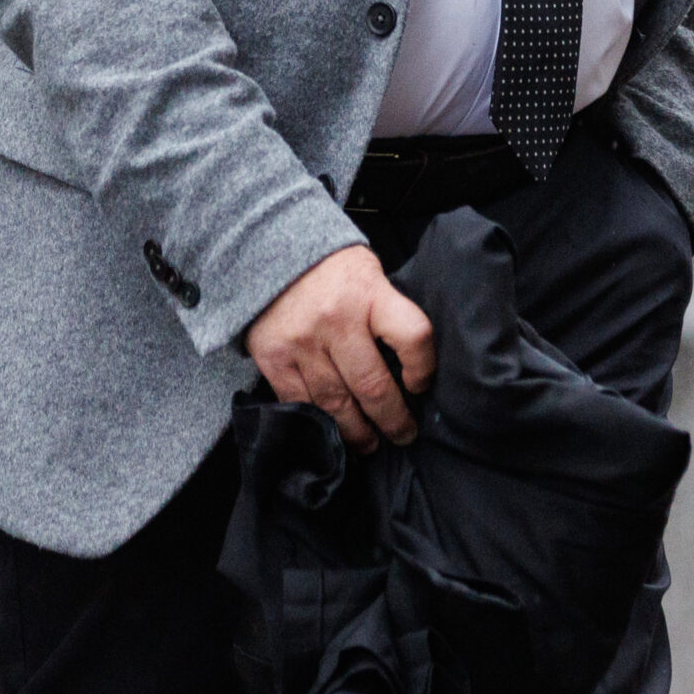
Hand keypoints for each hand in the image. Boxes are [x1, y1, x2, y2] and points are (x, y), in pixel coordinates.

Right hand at [245, 247, 434, 451]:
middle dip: (393, 419)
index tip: (421, 384)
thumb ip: (388, 312)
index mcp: (370, 294)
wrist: (269, 250)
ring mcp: (302, 343)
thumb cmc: (332, 268)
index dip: (423, 367)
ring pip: (336, 403)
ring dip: (357, 431)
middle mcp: (336, 321)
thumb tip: (411, 364)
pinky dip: (319, 423)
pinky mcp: (274, 359)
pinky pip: (300, 403)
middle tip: (404, 434)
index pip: (412, 336)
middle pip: (372, 385)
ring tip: (370, 443)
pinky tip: (332, 433)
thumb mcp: (370, 274)